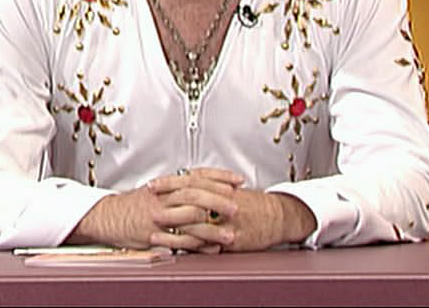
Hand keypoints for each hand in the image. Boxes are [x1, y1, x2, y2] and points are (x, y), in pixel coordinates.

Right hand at [65, 168, 243, 251]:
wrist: (107, 216)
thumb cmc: (133, 204)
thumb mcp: (157, 189)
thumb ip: (179, 188)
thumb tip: (204, 185)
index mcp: (167, 184)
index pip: (197, 175)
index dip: (219, 176)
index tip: (237, 180)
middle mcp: (163, 198)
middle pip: (195, 195)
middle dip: (218, 201)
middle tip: (236, 206)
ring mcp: (158, 217)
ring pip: (189, 220)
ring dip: (212, 228)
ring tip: (229, 234)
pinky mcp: (153, 236)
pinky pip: (178, 242)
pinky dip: (196, 247)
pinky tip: (209, 249)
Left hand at [147, 169, 316, 251]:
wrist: (278, 216)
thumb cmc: (253, 203)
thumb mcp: (231, 188)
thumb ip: (209, 183)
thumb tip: (186, 178)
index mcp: (221, 187)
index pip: (190, 180)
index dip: (169, 182)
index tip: (152, 184)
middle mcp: (223, 202)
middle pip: (191, 198)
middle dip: (167, 203)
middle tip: (149, 206)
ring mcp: (227, 221)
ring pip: (196, 224)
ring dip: (174, 229)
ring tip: (155, 234)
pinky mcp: (231, 239)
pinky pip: (208, 244)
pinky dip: (191, 247)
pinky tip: (178, 250)